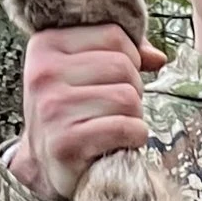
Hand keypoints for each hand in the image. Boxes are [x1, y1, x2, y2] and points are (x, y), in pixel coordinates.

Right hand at [9, 23, 163, 200]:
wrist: (44, 165)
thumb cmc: (71, 111)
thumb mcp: (83, 70)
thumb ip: (119, 52)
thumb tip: (157, 58)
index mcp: (46, 44)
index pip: (114, 35)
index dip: (129, 57)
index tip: (113, 78)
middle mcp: (44, 73)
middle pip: (124, 66)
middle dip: (133, 88)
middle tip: (114, 107)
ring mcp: (52, 108)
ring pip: (128, 97)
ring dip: (134, 115)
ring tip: (115, 124)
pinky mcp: (66, 142)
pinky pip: (125, 128)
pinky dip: (134, 137)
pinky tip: (120, 142)